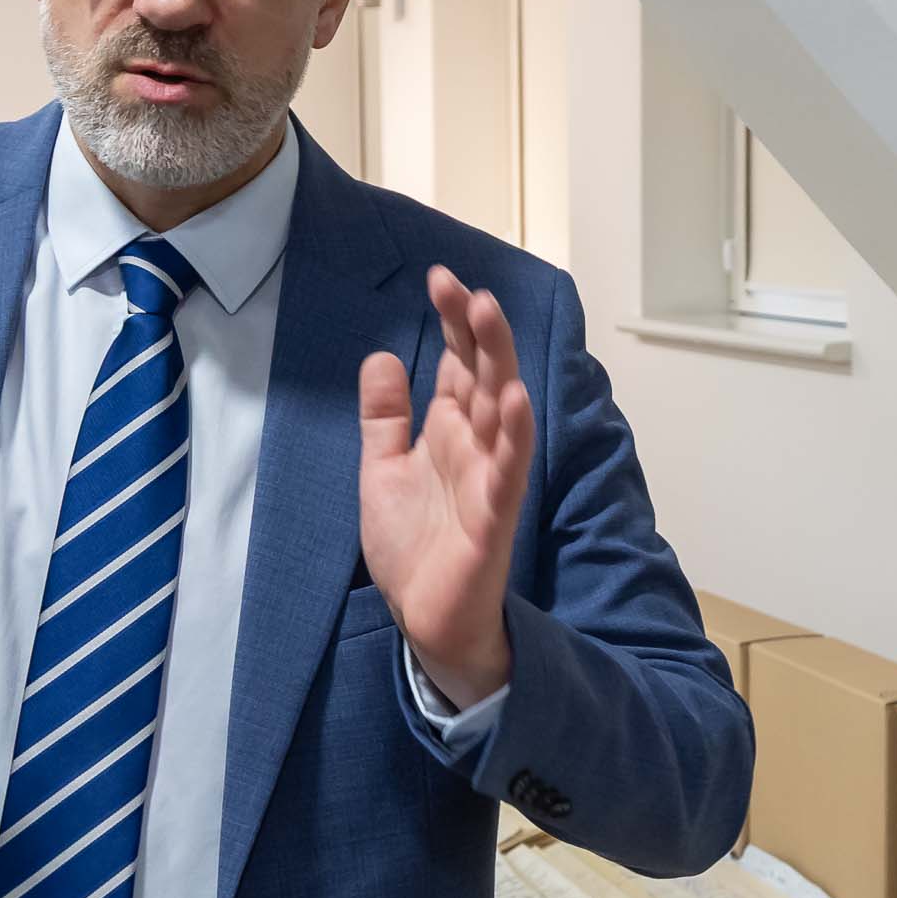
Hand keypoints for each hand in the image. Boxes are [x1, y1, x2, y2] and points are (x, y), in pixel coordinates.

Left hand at [359, 266, 533, 704]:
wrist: (425, 618)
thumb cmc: (413, 547)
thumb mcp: (382, 471)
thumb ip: (385, 418)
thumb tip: (384, 357)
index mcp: (450, 431)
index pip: (458, 363)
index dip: (453, 323)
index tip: (440, 279)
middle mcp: (476, 444)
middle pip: (484, 373)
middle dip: (476, 329)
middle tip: (462, 286)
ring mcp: (490, 476)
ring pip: (503, 408)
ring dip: (499, 362)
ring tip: (489, 315)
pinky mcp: (495, 515)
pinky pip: (509, 468)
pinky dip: (514, 433)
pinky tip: (514, 398)